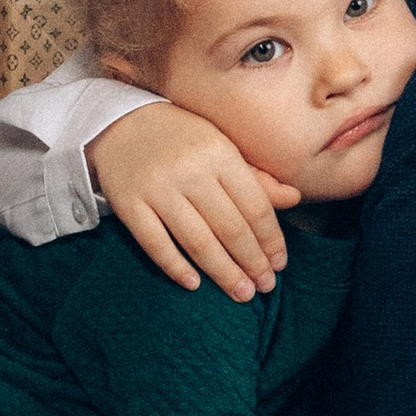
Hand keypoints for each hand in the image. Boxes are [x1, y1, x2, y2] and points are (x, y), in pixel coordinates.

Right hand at [85, 97, 297, 297]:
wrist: (120, 122)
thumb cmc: (182, 138)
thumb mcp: (222, 146)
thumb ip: (257, 176)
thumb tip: (295, 198)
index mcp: (219, 153)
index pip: (254, 206)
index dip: (270, 240)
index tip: (280, 264)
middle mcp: (190, 171)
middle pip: (229, 228)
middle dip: (252, 262)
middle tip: (266, 287)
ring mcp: (157, 189)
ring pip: (196, 241)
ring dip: (222, 272)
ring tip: (241, 293)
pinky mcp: (128, 204)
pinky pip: (155, 244)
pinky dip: (175, 267)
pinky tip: (194, 284)